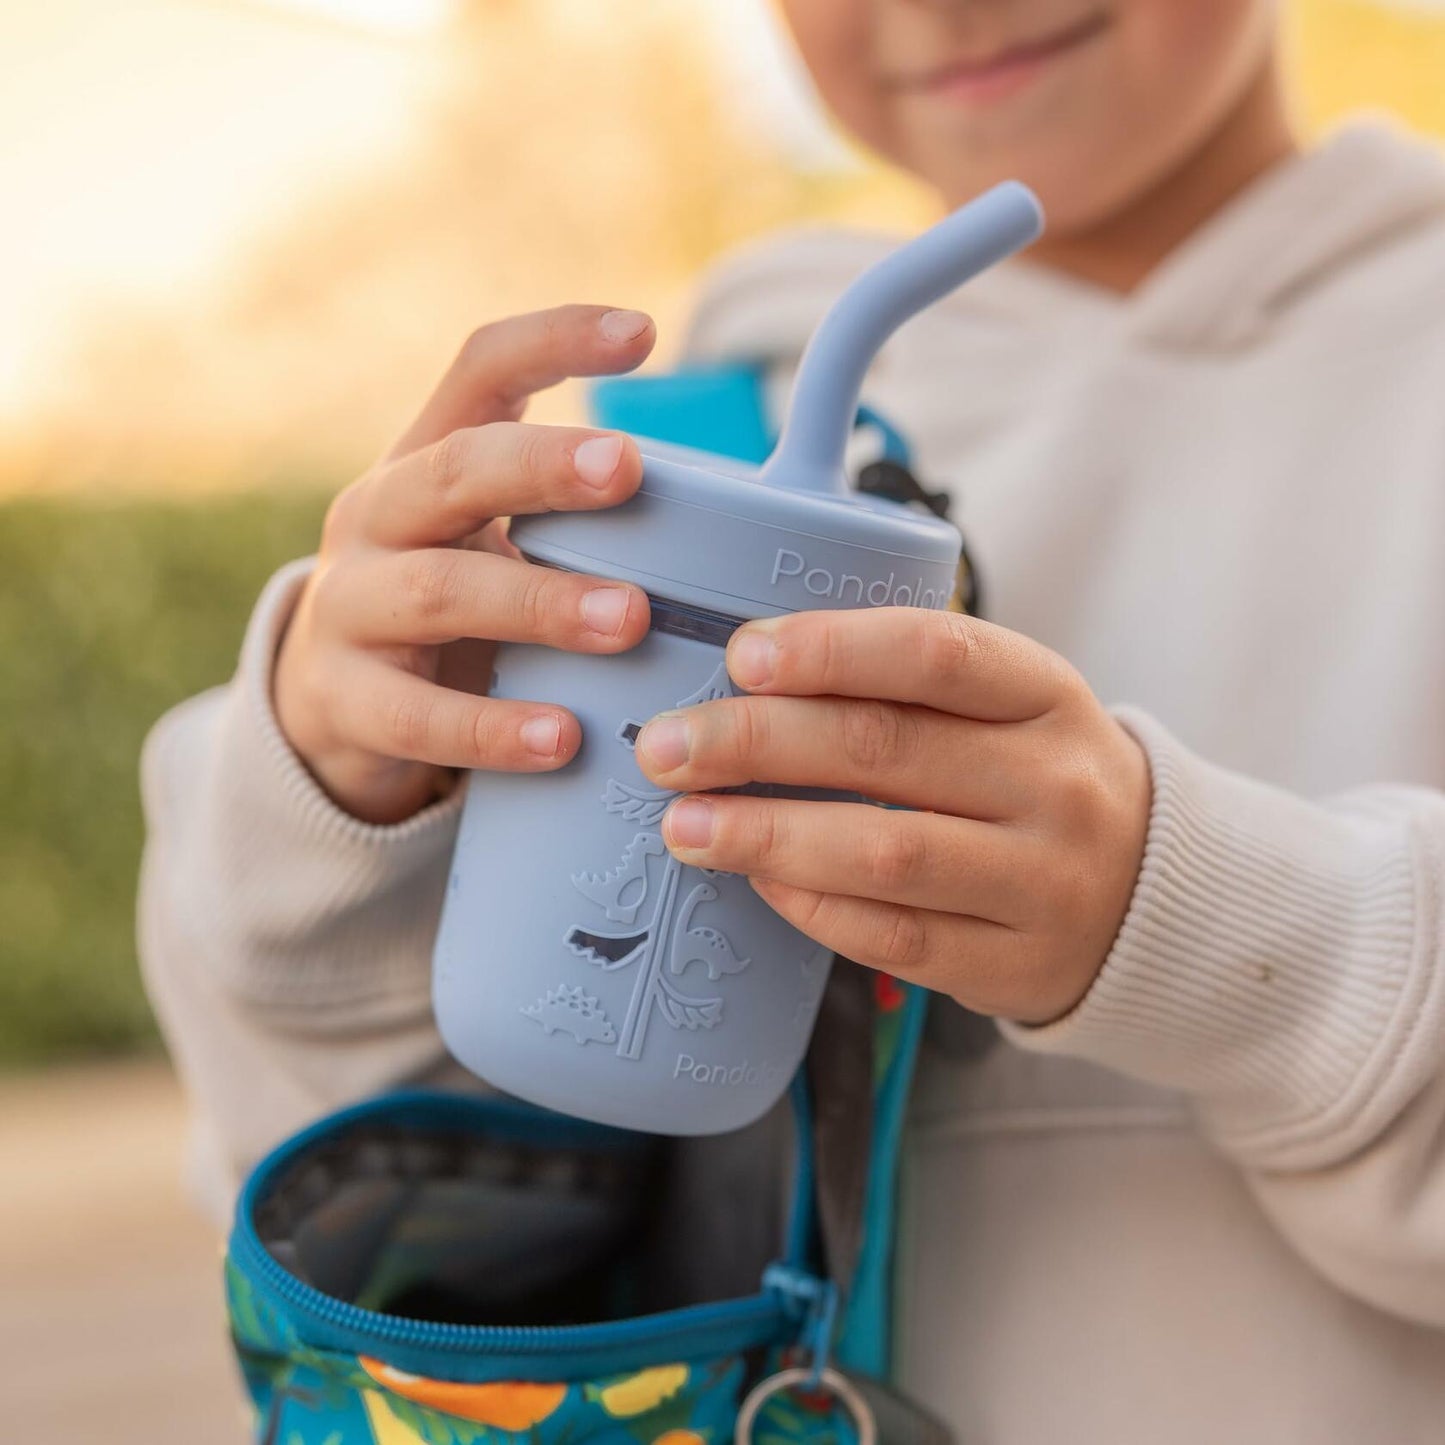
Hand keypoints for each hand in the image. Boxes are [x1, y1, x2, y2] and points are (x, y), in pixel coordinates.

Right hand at [274, 305, 655, 823]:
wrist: (327, 708)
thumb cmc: (446, 607)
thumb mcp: (486, 539)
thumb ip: (568, 517)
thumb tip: (730, 514)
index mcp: (424, 462)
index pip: (479, 372)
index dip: (553, 341)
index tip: (641, 331)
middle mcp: (376, 518)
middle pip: (455, 470)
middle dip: (543, 466)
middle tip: (629, 470)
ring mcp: (348, 607)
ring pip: (442, 591)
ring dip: (541, 603)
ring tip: (629, 621)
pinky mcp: (343, 701)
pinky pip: (419, 716)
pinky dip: (493, 728)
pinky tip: (562, 739)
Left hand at [633, 608, 1150, 1022]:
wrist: (1148, 893)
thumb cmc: (1034, 777)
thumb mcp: (1007, 709)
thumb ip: (904, 687)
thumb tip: (745, 676)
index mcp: (1047, 694)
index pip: (935, 654)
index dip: (831, 650)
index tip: (740, 655)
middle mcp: (1055, 783)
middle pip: (888, 749)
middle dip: (759, 742)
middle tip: (666, 747)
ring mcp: (1042, 881)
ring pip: (885, 852)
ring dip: (768, 835)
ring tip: (685, 825)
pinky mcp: (1013, 963)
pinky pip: (895, 937)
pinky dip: (814, 905)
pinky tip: (758, 880)